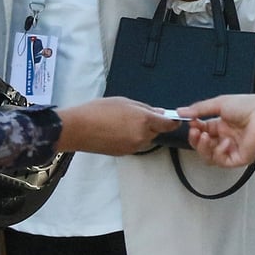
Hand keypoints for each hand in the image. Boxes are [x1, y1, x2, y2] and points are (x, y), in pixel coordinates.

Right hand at [56, 97, 180, 154]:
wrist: (78, 129)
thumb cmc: (97, 111)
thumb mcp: (123, 101)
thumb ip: (144, 108)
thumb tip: (158, 113)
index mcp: (143, 120)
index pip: (168, 124)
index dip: (174, 121)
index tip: (176, 118)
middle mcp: (141, 136)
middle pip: (156, 131)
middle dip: (152, 124)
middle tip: (137, 115)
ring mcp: (133, 146)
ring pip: (145, 139)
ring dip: (141, 132)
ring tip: (123, 122)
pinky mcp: (124, 153)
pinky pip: (134, 144)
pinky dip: (131, 138)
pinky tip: (117, 130)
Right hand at [178, 94, 254, 167]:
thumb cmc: (248, 106)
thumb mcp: (219, 103)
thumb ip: (199, 109)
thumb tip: (182, 111)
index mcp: (221, 124)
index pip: (201, 131)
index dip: (194, 129)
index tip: (189, 123)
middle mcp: (225, 137)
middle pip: (202, 146)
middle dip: (195, 140)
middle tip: (194, 132)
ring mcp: (231, 148)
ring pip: (209, 156)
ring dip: (203, 147)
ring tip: (205, 137)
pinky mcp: (238, 158)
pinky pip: (221, 161)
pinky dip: (219, 152)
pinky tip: (225, 142)